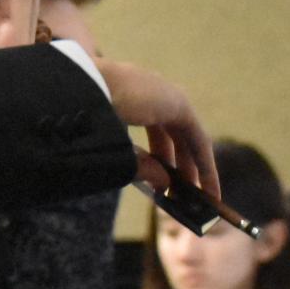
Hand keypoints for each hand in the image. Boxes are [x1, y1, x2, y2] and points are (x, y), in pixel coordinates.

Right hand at [94, 57, 218, 202]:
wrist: (83, 93)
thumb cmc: (87, 119)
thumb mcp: (114, 149)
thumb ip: (139, 165)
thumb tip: (164, 183)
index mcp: (132, 98)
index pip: (156, 130)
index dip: (159, 158)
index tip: (161, 184)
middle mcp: (152, 93)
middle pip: (174, 135)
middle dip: (177, 165)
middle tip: (178, 193)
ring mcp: (166, 94)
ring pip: (188, 137)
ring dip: (193, 166)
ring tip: (197, 195)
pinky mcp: (179, 103)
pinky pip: (197, 138)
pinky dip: (203, 163)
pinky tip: (206, 187)